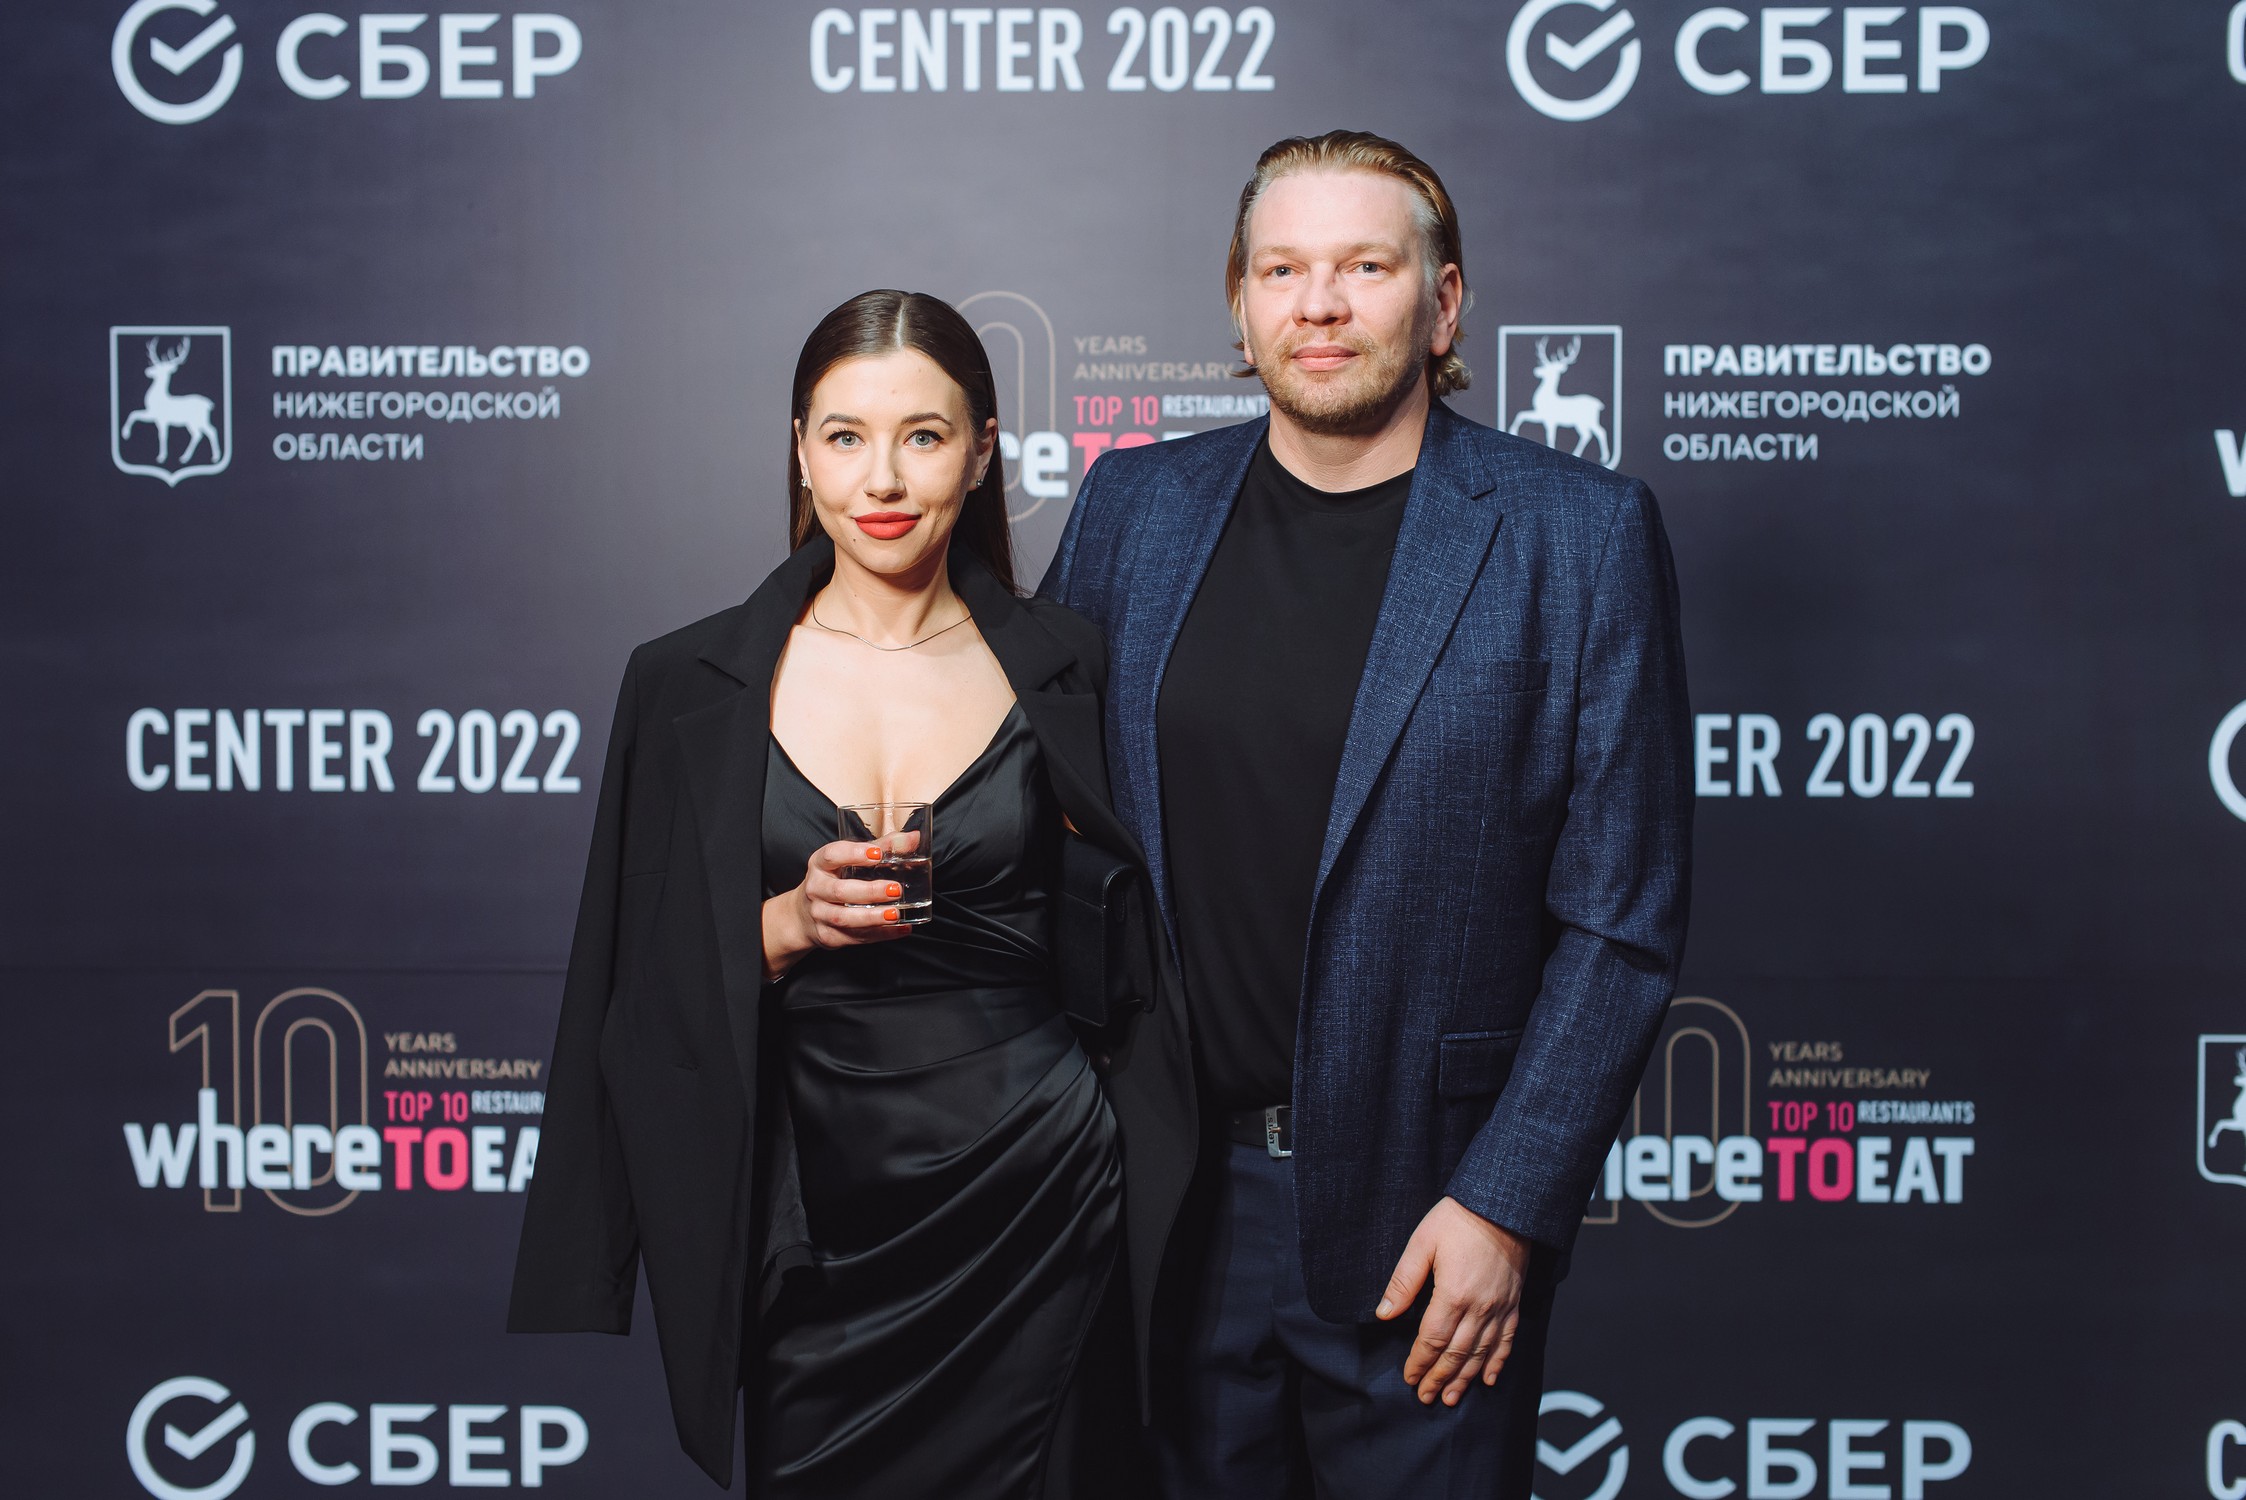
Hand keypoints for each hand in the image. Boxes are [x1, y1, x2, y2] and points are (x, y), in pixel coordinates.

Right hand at [761, 838, 912, 979]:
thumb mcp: (849, 860)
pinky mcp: (828, 935)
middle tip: (895, 889)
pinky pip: (854, 937)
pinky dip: (880, 934)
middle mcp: (816, 888)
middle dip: (870, 892)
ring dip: (872, 917)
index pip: (832, 855)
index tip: (877, 854)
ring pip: (845, 918)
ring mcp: (819, 914)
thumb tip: (914, 838)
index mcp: (820, 864)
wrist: (804, 915)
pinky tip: (899, 929)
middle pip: (840, 891)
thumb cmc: (834, 880)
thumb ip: (881, 847)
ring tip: (896, 914)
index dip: (854, 854)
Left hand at [1375, 1197, 1530, 1406]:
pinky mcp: (1513, 1302)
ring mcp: (1499, 1307)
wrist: (1503, 1205)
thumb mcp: (1422, 1243)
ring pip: (1481, 1352)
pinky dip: (1497, 1361)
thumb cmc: (1458, 1219)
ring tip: (1451, 1397)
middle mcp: (1479, 1307)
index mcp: (1453, 1294)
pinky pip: (1507, 1339)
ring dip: (1465, 1378)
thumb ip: (1403, 1282)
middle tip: (1426, 1397)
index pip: (1433, 1339)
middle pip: (1457, 1353)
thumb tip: (1384, 1314)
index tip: (1409, 1377)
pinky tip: (1489, 1378)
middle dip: (1439, 1378)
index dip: (1420, 1362)